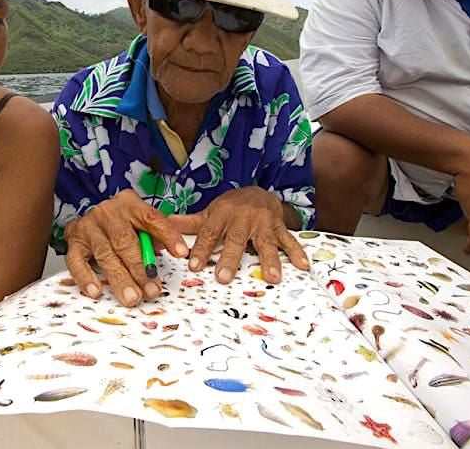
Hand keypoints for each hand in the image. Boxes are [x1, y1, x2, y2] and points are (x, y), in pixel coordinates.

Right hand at [64, 189, 188, 306]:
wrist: (89, 216)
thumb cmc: (121, 223)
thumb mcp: (140, 222)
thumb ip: (155, 236)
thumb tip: (178, 253)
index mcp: (130, 204)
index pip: (152, 218)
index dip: (168, 235)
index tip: (181, 253)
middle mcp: (108, 213)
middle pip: (126, 241)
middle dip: (141, 268)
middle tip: (152, 290)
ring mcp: (89, 226)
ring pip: (105, 254)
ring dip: (120, 278)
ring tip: (132, 297)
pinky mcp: (73, 240)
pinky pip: (76, 261)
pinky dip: (86, 277)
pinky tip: (96, 290)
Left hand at [169, 186, 308, 283]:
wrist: (259, 191)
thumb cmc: (231, 207)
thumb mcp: (211, 212)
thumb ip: (191, 222)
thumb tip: (166, 224)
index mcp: (222, 213)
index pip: (209, 233)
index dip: (202, 249)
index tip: (194, 266)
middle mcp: (243, 217)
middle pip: (236, 239)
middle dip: (230, 259)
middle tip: (224, 278)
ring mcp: (263, 222)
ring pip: (265, 242)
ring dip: (270, 260)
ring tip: (272, 278)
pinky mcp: (279, 227)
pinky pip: (289, 240)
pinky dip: (297, 253)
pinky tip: (303, 266)